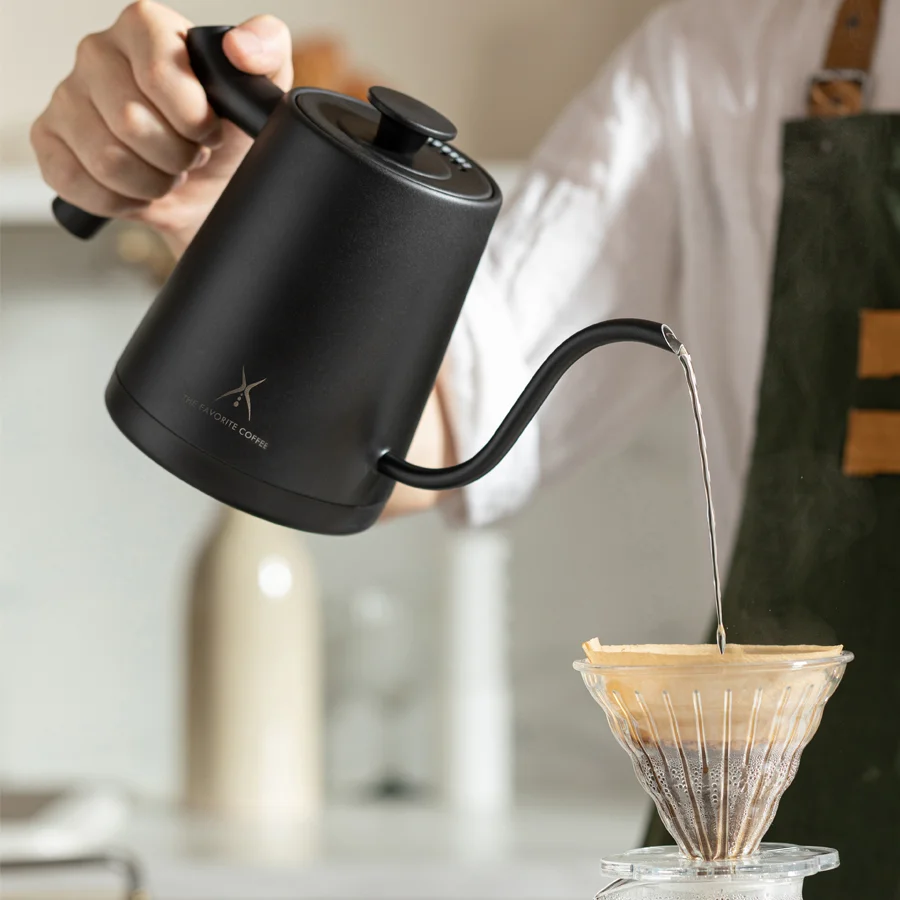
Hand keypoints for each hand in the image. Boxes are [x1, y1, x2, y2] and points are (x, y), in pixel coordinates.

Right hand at [30, 1, 292, 254]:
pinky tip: (138, 188)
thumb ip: (267, 50)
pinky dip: (120, 200)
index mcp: (145, 28)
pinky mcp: (50, 141)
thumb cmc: (231, 138)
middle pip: (130, 121)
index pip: (158, 72)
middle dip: (177, 156)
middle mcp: (98, 53)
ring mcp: (68, 97)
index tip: (211, 131)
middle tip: (191, 155)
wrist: (211, 192)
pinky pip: (77, 182)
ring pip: (107, 158)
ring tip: (168, 171)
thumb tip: (239, 48)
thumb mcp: (261, 93)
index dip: (193, 119)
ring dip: (152, 182)